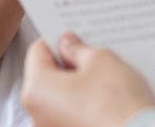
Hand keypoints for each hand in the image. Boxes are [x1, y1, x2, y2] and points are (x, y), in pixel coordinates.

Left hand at [21, 33, 154, 126]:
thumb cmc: (118, 105)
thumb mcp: (100, 61)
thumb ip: (78, 49)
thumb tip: (68, 45)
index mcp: (36, 91)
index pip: (38, 52)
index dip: (57, 40)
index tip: (74, 37)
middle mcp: (37, 116)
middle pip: (49, 77)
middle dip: (70, 65)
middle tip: (95, 57)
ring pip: (62, 98)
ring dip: (80, 87)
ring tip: (107, 81)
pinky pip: (73, 115)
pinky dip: (86, 106)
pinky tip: (108, 101)